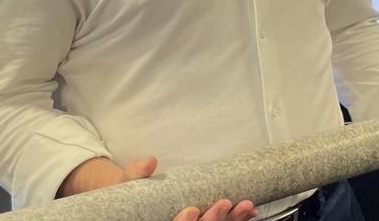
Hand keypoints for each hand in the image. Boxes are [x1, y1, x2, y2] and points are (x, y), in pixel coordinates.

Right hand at [59, 156, 257, 220]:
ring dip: (231, 220)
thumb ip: (136, 174)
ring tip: (246, 206)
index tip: (192, 210)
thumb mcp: (127, 183)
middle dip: (213, 220)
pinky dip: (237, 219)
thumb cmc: (130, 192)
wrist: (132, 199)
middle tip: (225, 203)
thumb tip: (149, 163)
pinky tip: (250, 212)